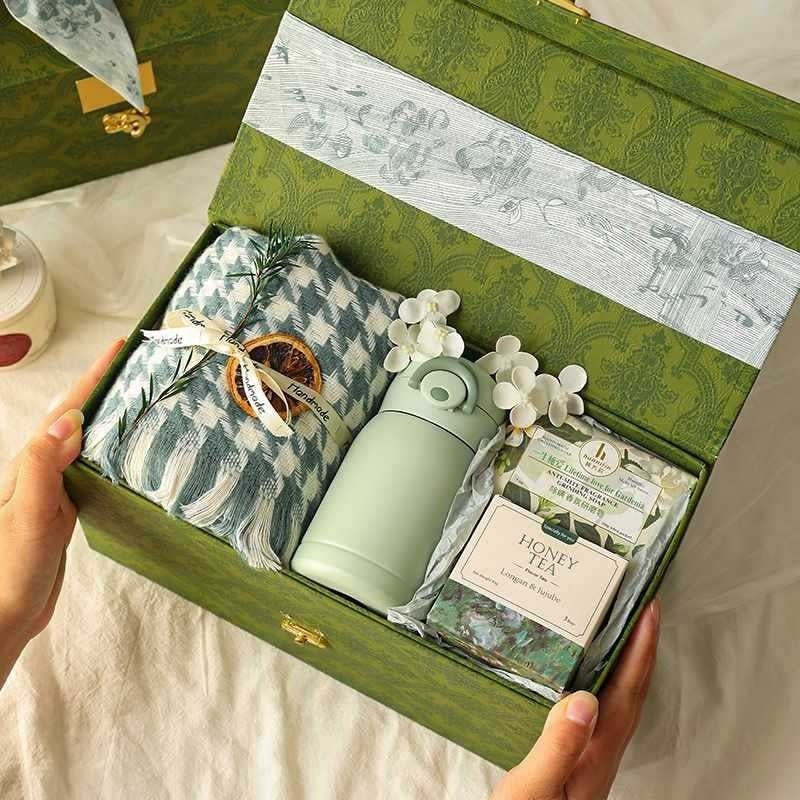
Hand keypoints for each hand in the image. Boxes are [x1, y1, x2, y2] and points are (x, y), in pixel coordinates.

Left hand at [0, 339, 123, 687]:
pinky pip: (95, 463)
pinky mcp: (69, 504)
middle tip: (144, 367)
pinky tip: (132, 449)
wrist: (6, 614)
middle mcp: (44, 467)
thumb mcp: (28, 516)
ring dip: (112, 413)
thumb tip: (69, 419)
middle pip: (79, 415)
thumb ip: (42, 467)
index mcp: (34, 462)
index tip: (121, 350)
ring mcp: (56, 485)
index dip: (94, 378)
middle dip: (107, 386)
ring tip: (145, 397)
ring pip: (89, 438)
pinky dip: (114, 447)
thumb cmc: (13, 569)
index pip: (67, 410)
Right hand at [491, 599, 659, 799]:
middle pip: (631, 694)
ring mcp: (589, 758)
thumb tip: (585, 699)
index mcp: (594, 754)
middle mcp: (599, 753)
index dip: (640, 650)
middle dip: (640, 649)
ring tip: (618, 631)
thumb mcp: (532, 789)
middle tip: (640, 608)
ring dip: (625, 664)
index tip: (649, 610)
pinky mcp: (574, 760)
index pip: (626, 693)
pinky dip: (602, 683)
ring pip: (618, 702)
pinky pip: (600, 710)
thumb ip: (557, 747)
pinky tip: (583, 675)